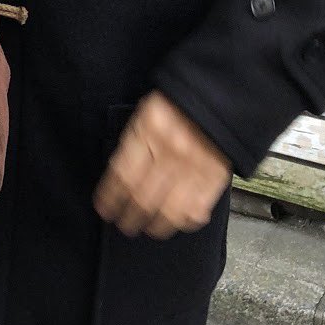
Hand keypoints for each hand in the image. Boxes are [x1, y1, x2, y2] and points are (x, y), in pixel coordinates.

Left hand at [93, 91, 230, 239]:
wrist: (219, 95)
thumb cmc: (178, 104)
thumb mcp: (147, 114)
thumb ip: (135, 142)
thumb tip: (119, 174)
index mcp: (148, 132)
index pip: (122, 174)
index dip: (110, 196)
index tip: (104, 209)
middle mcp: (169, 153)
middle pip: (142, 196)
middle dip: (130, 216)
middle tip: (124, 225)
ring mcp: (193, 168)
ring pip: (169, 209)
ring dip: (156, 225)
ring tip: (149, 229)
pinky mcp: (215, 176)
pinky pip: (198, 207)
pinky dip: (187, 219)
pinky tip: (179, 222)